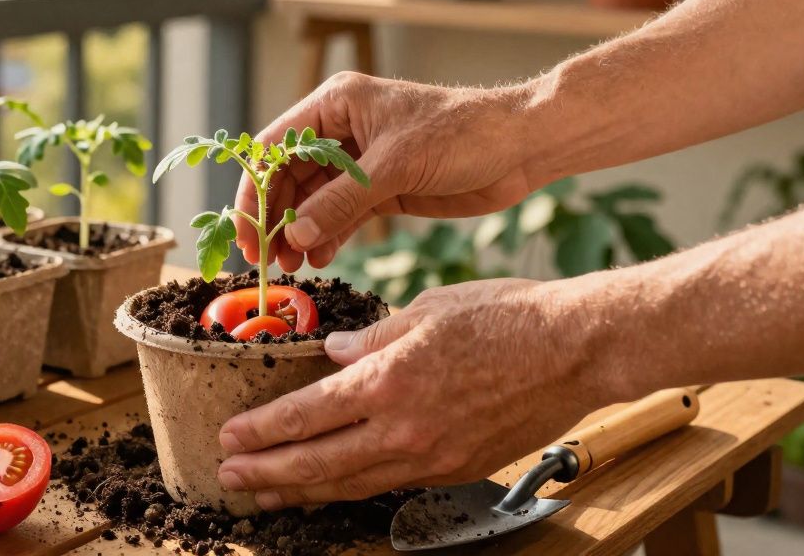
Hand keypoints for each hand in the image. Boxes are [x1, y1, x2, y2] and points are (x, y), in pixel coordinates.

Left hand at [214, 278, 611, 508]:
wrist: (575, 351)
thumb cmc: (505, 317)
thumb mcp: (426, 309)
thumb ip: (372, 336)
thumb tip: (334, 353)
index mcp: (387, 381)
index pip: (304, 415)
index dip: (261, 431)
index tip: (229, 437)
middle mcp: (403, 429)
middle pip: (317, 463)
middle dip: (266, 474)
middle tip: (228, 480)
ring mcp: (431, 457)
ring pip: (351, 485)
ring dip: (302, 491)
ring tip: (267, 495)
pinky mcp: (456, 470)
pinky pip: (391, 486)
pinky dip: (353, 490)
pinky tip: (334, 488)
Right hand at [235, 72, 534, 270]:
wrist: (519, 147)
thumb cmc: (461, 133)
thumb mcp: (395, 165)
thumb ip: (342, 202)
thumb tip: (295, 236)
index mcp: (335, 105)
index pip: (274, 148)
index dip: (255, 191)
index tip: (248, 232)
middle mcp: (340, 131)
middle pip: (287, 177)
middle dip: (275, 218)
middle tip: (267, 260)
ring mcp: (359, 162)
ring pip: (311, 201)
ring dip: (299, 232)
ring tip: (292, 267)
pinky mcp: (380, 189)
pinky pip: (339, 216)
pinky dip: (326, 237)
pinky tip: (319, 260)